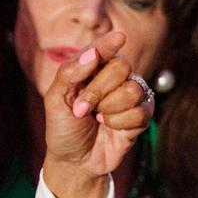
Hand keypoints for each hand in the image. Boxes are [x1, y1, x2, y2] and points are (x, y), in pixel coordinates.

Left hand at [42, 31, 153, 197]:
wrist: (75, 160)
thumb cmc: (63, 127)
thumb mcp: (55, 100)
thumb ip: (70, 74)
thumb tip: (92, 53)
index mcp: (91, 68)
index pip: (104, 49)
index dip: (110, 43)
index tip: (119, 37)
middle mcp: (114, 77)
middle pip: (121, 67)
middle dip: (97, 91)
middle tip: (82, 109)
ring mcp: (130, 95)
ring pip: (132, 89)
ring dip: (109, 109)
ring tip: (97, 119)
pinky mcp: (142, 115)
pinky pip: (141, 111)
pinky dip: (121, 123)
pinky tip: (111, 127)